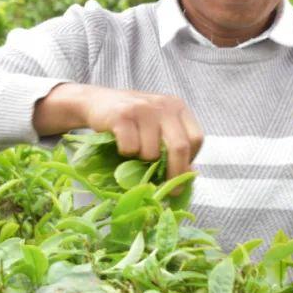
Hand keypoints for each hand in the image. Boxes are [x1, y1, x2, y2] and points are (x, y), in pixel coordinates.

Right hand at [33, 83, 202, 180]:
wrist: (97, 101)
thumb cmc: (132, 120)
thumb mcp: (158, 126)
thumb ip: (174, 145)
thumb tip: (190, 175)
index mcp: (178, 107)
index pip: (196, 139)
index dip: (189, 161)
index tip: (181, 176)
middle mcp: (163, 105)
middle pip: (179, 147)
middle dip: (174, 173)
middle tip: (170, 191)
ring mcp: (143, 109)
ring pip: (152, 152)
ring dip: (142, 161)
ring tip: (134, 151)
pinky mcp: (122, 115)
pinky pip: (130, 148)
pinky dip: (125, 153)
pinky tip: (121, 144)